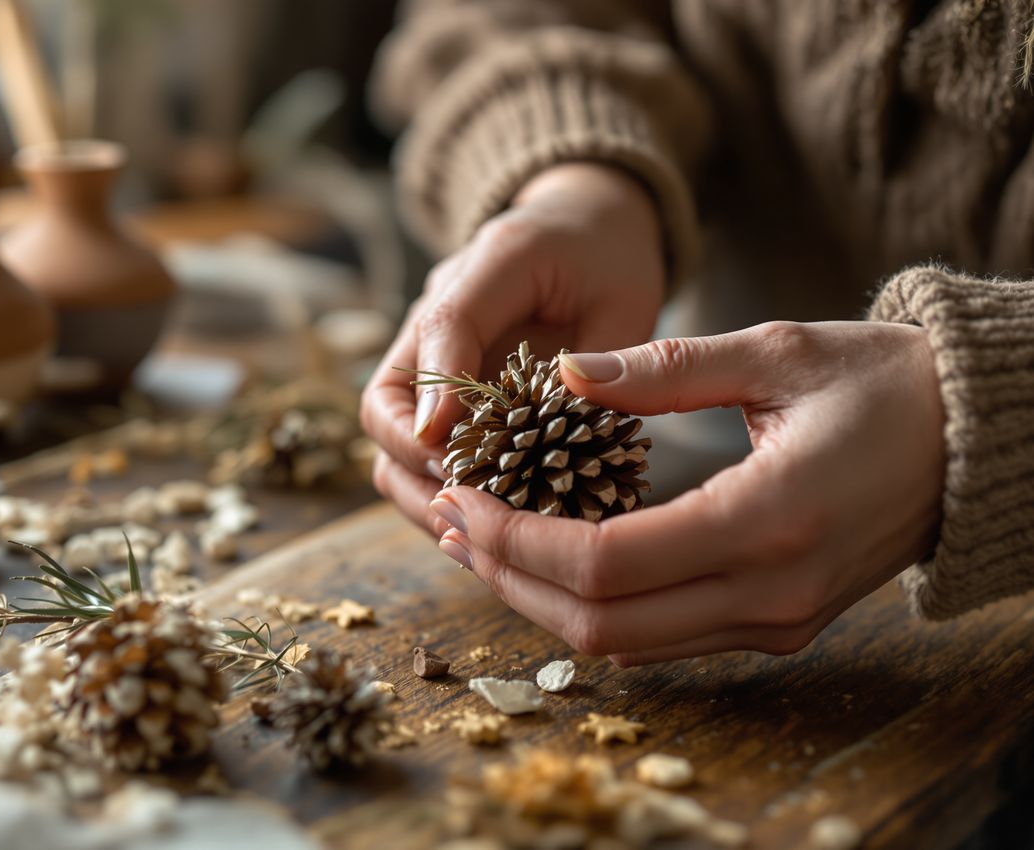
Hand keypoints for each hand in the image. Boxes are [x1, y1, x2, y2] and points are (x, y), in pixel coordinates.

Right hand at [363, 163, 665, 531]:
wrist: (579, 228)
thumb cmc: (604, 260)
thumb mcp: (621, 295)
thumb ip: (599, 356)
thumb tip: (561, 429)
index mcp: (487, 267)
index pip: (442, 327)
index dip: (442, 396)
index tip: (450, 455)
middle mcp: (434, 317)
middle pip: (384, 405)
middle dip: (416, 464)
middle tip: (472, 506)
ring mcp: (428, 359)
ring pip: (388, 441)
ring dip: (420, 488)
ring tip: (475, 527)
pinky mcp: (436, 393)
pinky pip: (416, 451)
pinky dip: (438, 489)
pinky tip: (485, 520)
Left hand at [430, 321, 946, 663]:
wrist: (974, 442)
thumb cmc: (883, 382)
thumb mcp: (775, 350)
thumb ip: (663, 367)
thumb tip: (561, 372)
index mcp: (768, 521)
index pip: (604, 564)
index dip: (513, 539)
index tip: (457, 497)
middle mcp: (770, 593)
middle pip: (599, 623)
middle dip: (506, 576)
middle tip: (445, 522)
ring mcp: (775, 620)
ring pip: (623, 642)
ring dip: (538, 597)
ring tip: (477, 538)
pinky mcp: (776, 625)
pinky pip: (659, 635)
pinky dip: (590, 604)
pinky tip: (548, 555)